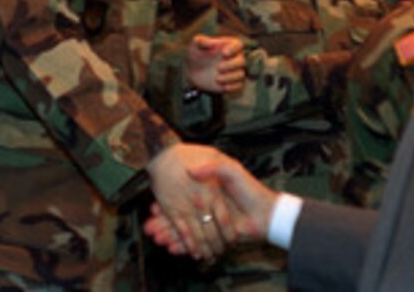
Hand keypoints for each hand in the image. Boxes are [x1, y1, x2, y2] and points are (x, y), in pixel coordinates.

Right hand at [144, 155, 276, 252]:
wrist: (265, 211)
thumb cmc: (248, 189)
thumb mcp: (231, 168)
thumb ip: (214, 168)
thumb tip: (194, 172)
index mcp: (206, 191)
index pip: (180, 198)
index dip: (167, 202)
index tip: (154, 203)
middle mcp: (204, 207)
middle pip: (178, 215)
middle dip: (163, 222)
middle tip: (148, 224)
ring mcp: (207, 221)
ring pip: (183, 230)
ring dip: (168, 235)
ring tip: (154, 236)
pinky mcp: (211, 234)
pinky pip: (194, 240)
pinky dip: (182, 244)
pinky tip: (170, 245)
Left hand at [185, 35, 244, 93]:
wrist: (192, 72)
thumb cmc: (196, 55)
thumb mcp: (195, 45)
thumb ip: (201, 41)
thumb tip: (211, 42)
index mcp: (228, 45)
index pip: (238, 44)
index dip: (233, 49)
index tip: (224, 53)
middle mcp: (234, 57)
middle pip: (241, 60)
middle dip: (231, 65)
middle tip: (218, 68)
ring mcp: (234, 70)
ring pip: (240, 74)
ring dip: (230, 77)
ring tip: (217, 79)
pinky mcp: (233, 82)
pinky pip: (239, 85)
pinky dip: (233, 86)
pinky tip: (224, 86)